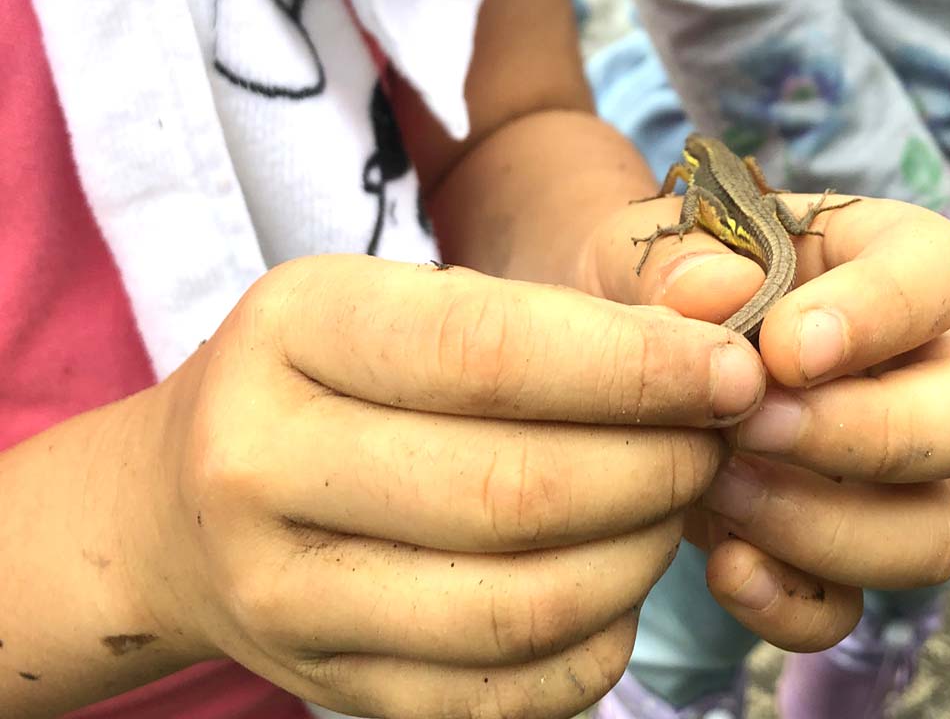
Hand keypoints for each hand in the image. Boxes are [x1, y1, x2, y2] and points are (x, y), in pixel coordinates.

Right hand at [113, 257, 762, 718]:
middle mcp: (265, 467)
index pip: (489, 352)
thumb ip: (560, 312)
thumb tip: (721, 319)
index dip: (636, 366)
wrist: (183, 505)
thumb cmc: (330, 380)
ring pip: (520, 605)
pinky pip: (504, 693)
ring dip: (640, 558)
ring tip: (670, 510)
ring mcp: (286, 597)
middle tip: (713, 443)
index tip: (731, 371)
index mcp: (291, 332)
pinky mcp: (331, 686)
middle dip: (657, 468)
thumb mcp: (406, 304)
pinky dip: (597, 645)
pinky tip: (616, 589)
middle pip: (515, 491)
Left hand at [585, 195, 949, 650]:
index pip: (945, 269)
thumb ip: (668, 262)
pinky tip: (723, 565)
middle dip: (875, 436)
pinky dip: (791, 604)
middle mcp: (904, 372)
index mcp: (871, 263)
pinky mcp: (819, 553)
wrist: (603, 365)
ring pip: (935, 533)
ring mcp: (875, 476)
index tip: (784, 348)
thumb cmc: (638, 288)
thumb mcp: (630, 250)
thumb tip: (717, 291)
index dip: (888, 311)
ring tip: (717, 486)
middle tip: (752, 427)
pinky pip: (848, 607)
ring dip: (829, 526)